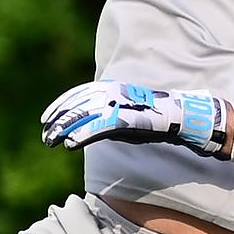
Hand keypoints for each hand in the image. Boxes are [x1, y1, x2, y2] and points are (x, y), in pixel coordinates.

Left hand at [41, 80, 231, 155]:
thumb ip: (111, 120)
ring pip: (87, 113)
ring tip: (50, 140)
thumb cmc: (162, 122)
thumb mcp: (131, 119)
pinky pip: (102, 126)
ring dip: (66, 127)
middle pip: (80, 101)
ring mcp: (125, 105)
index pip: (82, 93)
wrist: (190, 120)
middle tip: (44, 132)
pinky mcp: (131, 119)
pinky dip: (84, 133)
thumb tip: (89, 131)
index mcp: (117, 89)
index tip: (47, 117)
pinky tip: (71, 143)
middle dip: (59, 117)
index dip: (62, 103)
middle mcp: (118, 93)